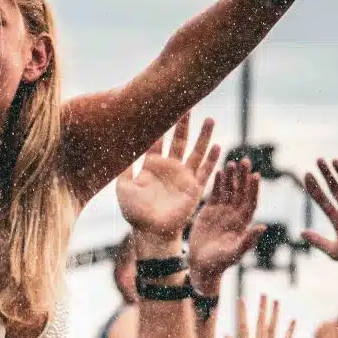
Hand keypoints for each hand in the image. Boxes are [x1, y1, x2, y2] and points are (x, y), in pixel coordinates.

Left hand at [115, 113, 219, 239]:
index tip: (163, 107)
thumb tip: (119, 147)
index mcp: (152, 166)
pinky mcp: (194, 188)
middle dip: (184, 124)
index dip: (160, 125)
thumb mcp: (124, 188)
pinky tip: (218, 146)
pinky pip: (205, 171)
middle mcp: (170, 168)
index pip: (158, 140)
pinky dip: (212, 160)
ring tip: (210, 120)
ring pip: (196, 151)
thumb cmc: (135, 213)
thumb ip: (123, 168)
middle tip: (189, 105)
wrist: (151, 232)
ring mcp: (183, 177)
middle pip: (179, 140)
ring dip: (203, 136)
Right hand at [189, 157, 263, 291]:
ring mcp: (223, 211)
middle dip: (243, 177)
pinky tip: (219, 171)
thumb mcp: (234, 253)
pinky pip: (215, 194)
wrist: (202, 265)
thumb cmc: (220, 263)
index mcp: (243, 223)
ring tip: (232, 163)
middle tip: (246, 161)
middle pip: (241, 192)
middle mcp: (235, 214)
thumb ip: (248, 240)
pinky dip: (218, 183)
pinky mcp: (210, 211)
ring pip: (229, 190)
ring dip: (231, 177)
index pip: (250, 202)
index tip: (256, 175)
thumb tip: (263, 227)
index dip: (253, 189)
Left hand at [301, 159, 337, 267]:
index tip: (306, 173)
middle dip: (326, 174)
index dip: (314, 187)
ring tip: (333, 160)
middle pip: (334, 188)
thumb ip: (318, 241)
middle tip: (318, 160)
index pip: (322, 200)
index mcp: (337, 220)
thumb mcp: (335, 251)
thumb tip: (301, 232)